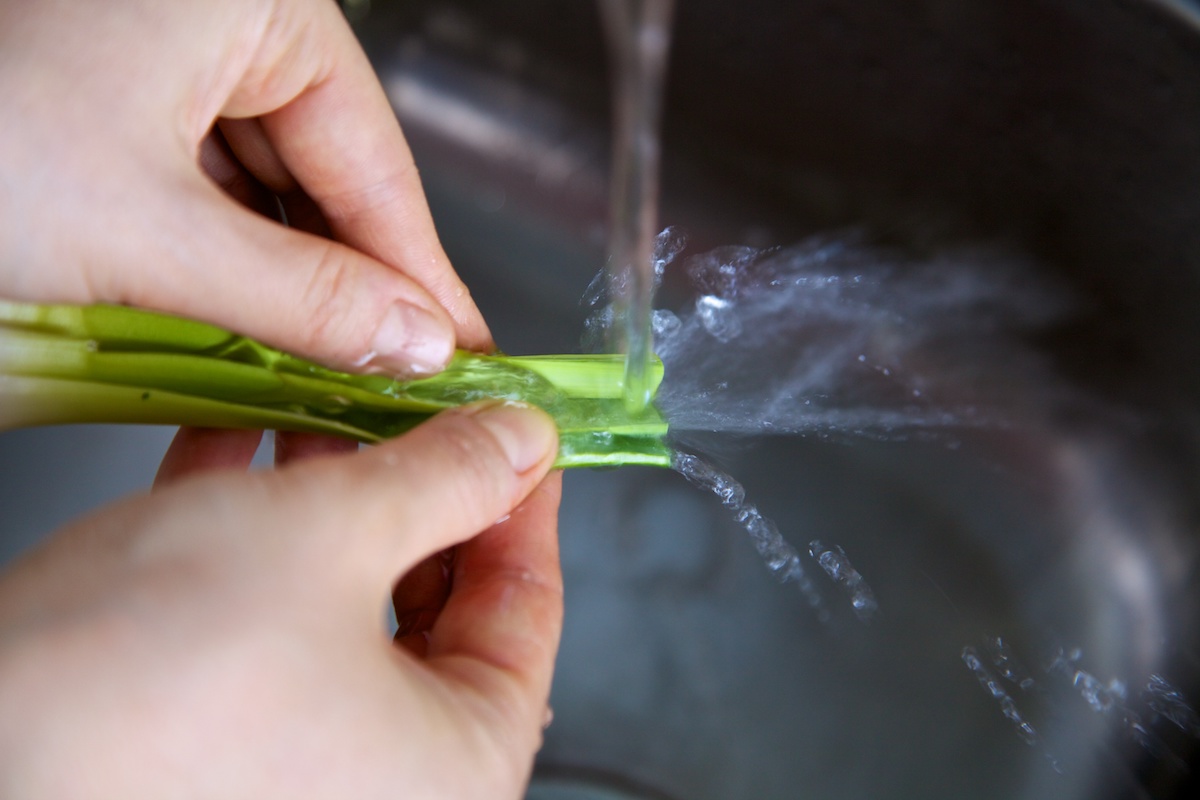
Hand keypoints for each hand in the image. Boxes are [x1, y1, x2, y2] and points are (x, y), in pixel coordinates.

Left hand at [0, 0, 489, 375]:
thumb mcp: (142, 233)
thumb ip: (301, 298)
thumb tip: (412, 340)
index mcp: (251, 2)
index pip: (375, 162)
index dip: (420, 274)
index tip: (457, 355)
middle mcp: (215, 19)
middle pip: (324, 181)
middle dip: (350, 292)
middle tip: (391, 387)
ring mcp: (159, 57)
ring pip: (263, 196)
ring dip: (283, 292)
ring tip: (319, 377)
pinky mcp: (110, 104)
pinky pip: (201, 196)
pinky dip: (219, 272)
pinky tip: (238, 333)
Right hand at [0, 404, 561, 798]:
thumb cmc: (153, 675)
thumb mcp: (331, 537)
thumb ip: (447, 479)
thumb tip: (523, 441)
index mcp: (456, 767)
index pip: (528, 608)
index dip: (522, 497)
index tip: (513, 427)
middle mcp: (387, 782)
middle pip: (438, 603)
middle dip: (417, 487)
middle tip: (416, 406)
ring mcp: (297, 764)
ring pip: (345, 604)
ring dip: (333, 499)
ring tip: (323, 409)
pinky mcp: (213, 736)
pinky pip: (266, 622)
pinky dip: (258, 539)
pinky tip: (236, 451)